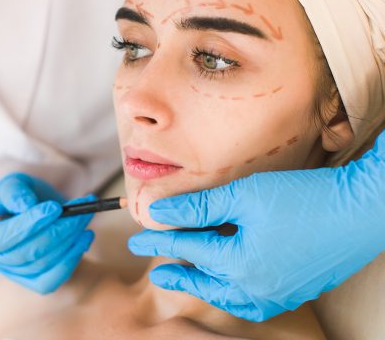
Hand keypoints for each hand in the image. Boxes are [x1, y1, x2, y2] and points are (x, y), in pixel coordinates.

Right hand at [0, 173, 94, 293]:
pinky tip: (86, 237)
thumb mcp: (16, 182)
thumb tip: (25, 206)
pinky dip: (72, 259)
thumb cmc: (26, 194)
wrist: (44, 210)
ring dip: (69, 240)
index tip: (55, 208)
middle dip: (57, 231)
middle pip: (26, 254)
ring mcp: (15, 275)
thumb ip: (15, 191)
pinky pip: (54, 280)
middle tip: (79, 212)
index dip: (29, 225)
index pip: (3, 238)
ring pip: (43, 264)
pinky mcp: (36, 283)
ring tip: (85, 217)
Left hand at [128, 130, 384, 320]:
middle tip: (157, 271)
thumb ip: (200, 207)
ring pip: (228, 298)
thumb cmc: (304, 198)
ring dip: (204, 288)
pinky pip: (253, 302)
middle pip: (205, 282)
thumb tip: (161, 212)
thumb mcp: (245, 195)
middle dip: (177, 274)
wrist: (361, 210)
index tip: (137, 240)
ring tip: (187, 280)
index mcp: (240, 264)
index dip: (159, 243)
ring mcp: (278, 293)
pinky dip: (232, 295)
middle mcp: (257, 288)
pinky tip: (229, 285)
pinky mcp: (295, 290)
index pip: (188, 251)